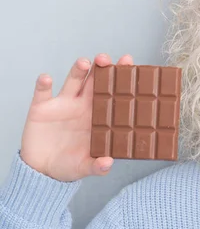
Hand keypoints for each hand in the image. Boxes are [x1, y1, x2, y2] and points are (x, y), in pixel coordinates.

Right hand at [20, 53, 133, 181]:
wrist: (42, 170)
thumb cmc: (69, 165)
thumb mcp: (85, 167)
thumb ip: (97, 166)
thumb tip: (108, 163)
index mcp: (98, 116)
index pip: (112, 93)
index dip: (120, 78)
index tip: (129, 63)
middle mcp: (82, 105)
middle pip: (95, 81)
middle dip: (101, 68)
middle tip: (106, 58)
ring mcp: (63, 104)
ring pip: (73, 81)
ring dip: (78, 70)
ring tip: (85, 63)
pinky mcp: (42, 108)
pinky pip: (42, 92)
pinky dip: (43, 84)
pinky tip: (46, 79)